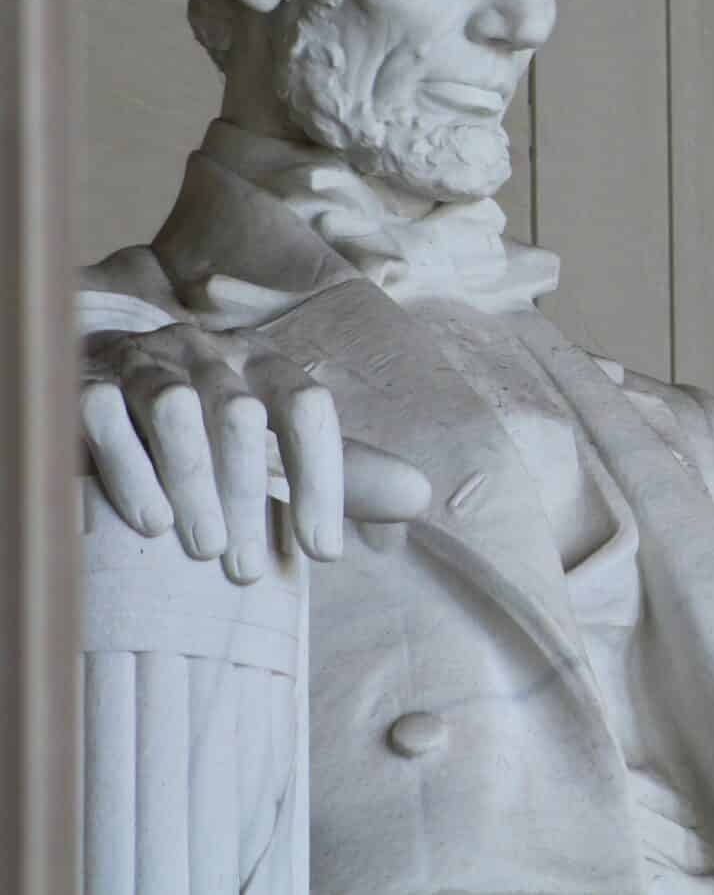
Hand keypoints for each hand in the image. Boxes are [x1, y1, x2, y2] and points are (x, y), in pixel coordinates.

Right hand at [81, 322, 430, 581]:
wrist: (112, 385)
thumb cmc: (213, 430)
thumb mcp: (277, 448)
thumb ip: (342, 473)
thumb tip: (419, 498)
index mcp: (266, 364)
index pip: (309, 408)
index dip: (324, 479)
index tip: (323, 550)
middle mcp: (212, 354)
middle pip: (242, 416)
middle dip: (249, 497)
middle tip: (245, 567)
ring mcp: (148, 364)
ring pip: (176, 411)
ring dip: (195, 483)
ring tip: (205, 549)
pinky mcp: (86, 383)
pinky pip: (106, 416)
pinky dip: (131, 470)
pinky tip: (151, 522)